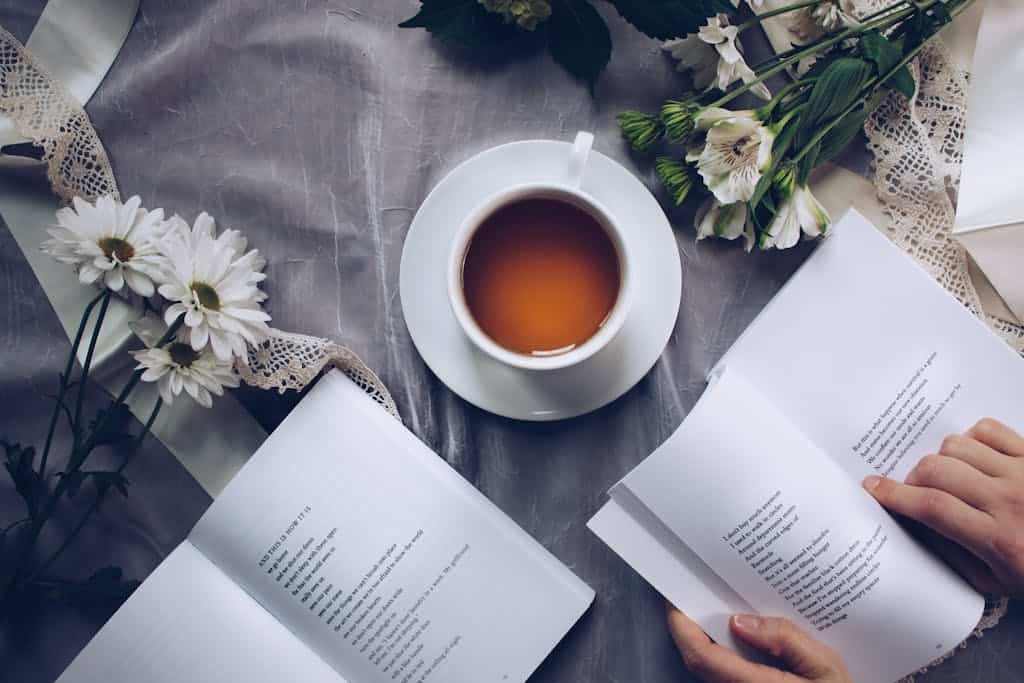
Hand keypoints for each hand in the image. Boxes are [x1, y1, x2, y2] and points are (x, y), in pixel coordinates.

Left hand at [667, 607, 851, 681]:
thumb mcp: (825, 667)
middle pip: (697, 659)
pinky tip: (734, 633)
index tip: (674, 598)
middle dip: (688, 625)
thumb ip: (785, 640)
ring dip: (703, 637)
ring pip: (707, 667)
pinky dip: (719, 650)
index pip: (700, 655)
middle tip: (691, 593)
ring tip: (712, 606)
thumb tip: (741, 621)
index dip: (680, 625)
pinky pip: (721, 672)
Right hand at [863, 418, 1023, 597]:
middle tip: (914, 491)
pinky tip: (974, 459)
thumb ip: (950, 553)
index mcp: (998, 539)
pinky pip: (988, 429)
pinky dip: (971, 440)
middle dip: (912, 478)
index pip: (931, 507)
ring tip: (949, 478)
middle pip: (936, 470)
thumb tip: (910, 523)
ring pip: (956, 446)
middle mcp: (1010, 500)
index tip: (873, 488)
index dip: (893, 495)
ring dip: (942, 460)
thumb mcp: (995, 582)